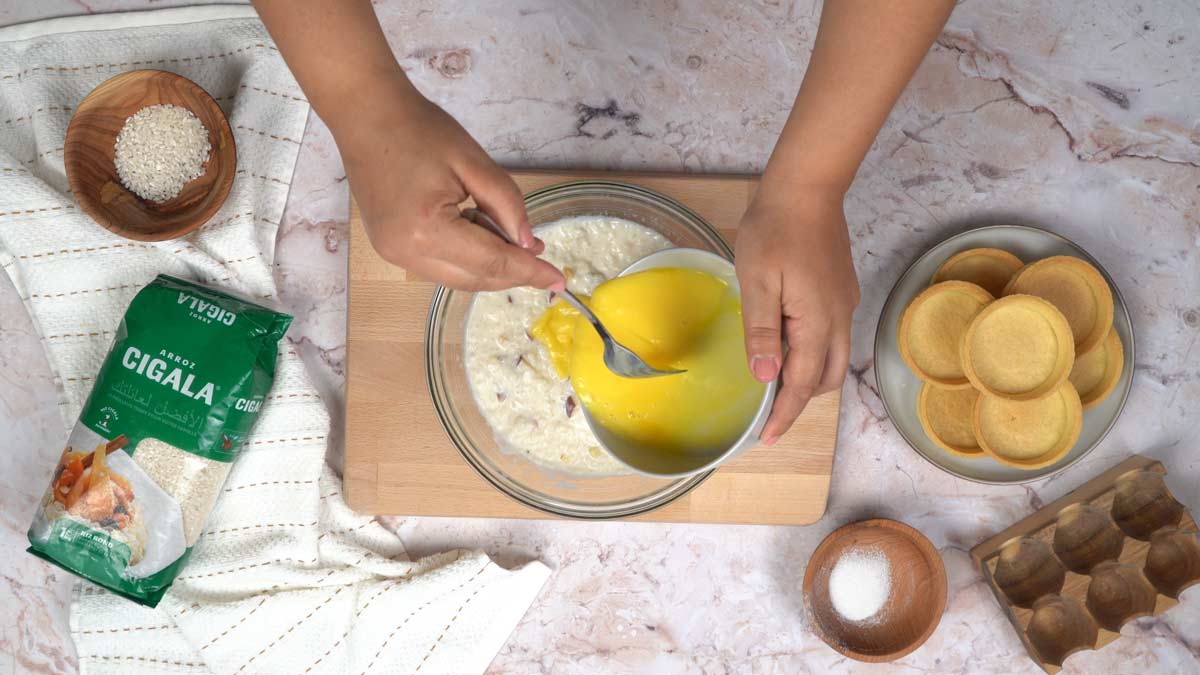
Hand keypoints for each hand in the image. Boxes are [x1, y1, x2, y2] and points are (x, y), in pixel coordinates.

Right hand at [339, 89, 562, 290]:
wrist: (366, 113)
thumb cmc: (419, 129)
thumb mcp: (474, 162)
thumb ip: (506, 204)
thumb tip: (528, 245)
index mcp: (427, 229)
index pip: (491, 262)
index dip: (528, 272)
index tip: (559, 279)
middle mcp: (406, 252)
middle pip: (474, 279)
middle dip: (512, 273)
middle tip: (541, 258)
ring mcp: (393, 254)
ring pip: (457, 278)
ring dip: (489, 267)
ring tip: (512, 240)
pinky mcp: (389, 248)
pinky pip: (439, 266)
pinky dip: (466, 259)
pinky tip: (480, 234)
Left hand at [735, 186, 859, 444]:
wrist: (807, 188)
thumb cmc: (775, 230)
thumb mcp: (757, 281)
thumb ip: (762, 331)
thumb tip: (767, 376)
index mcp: (817, 321)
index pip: (801, 383)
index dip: (783, 414)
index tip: (767, 438)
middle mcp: (839, 318)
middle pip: (826, 379)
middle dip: (799, 401)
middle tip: (769, 414)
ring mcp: (845, 303)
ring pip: (834, 359)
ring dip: (808, 378)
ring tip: (777, 384)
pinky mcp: (843, 291)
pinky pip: (834, 336)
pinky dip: (814, 354)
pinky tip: (790, 346)